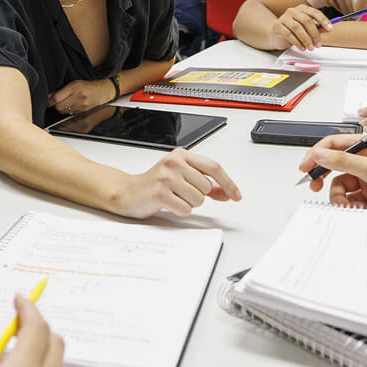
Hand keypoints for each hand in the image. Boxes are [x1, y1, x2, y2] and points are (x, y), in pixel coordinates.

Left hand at [47, 79, 114, 114]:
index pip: (57, 97)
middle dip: (54, 105)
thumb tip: (50, 96)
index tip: (48, 100)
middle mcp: (78, 96)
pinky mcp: (83, 111)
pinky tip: (70, 106)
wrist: (102, 91)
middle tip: (54, 102)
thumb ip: (63, 90)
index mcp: (74, 86)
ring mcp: (81, 105)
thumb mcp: (75, 83)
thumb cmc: (88, 86)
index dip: (50, 100)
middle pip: (59, 106)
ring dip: (60, 108)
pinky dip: (67, 111)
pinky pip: (70, 113)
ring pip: (63, 111)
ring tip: (63, 103)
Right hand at [113, 148, 241, 217]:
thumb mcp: (183, 178)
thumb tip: (227, 192)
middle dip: (199, 195)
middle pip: (206, 186)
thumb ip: (206, 184)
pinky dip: (181, 211)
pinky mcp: (160, 192)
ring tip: (175, 198)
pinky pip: (185, 208)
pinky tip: (170, 204)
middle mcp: (174, 162)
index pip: (213, 167)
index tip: (236, 195)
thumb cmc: (157, 184)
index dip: (228, 183)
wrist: (129, 192)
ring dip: (189, 204)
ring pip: (198, 199)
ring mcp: (166, 177)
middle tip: (183, 193)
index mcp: (182, 155)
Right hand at [269, 4, 330, 50]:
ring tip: (310, 48)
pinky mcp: (278, 27)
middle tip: (318, 44)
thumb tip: (328, 30)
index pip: (314, 12)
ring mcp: (284, 18)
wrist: (276, 33)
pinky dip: (297, 43)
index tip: (330, 29)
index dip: (323, 20)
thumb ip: (315, 27)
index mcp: (301, 9)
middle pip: (306, 20)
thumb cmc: (293, 30)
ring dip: (306, 39)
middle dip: (314, 33)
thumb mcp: (305, 27)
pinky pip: (289, 34)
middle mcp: (292, 11)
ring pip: (297, 28)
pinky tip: (302, 48)